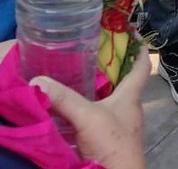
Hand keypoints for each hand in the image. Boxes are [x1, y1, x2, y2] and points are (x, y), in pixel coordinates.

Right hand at [31, 47, 149, 168]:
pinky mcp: (104, 142)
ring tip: (72, 75)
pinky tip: (65, 111)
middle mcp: (126, 109)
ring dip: (93, 91)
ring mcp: (116, 127)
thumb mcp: (88, 117)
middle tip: (87, 51)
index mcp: (130, 96)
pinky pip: (93, 120)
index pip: (141, 67)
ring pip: (105, 101)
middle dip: (106, 68)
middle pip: (120, 82)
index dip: (139, 49)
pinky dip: (82, 113)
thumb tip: (36, 80)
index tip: (132, 32)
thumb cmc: (113, 145)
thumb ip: (64, 98)